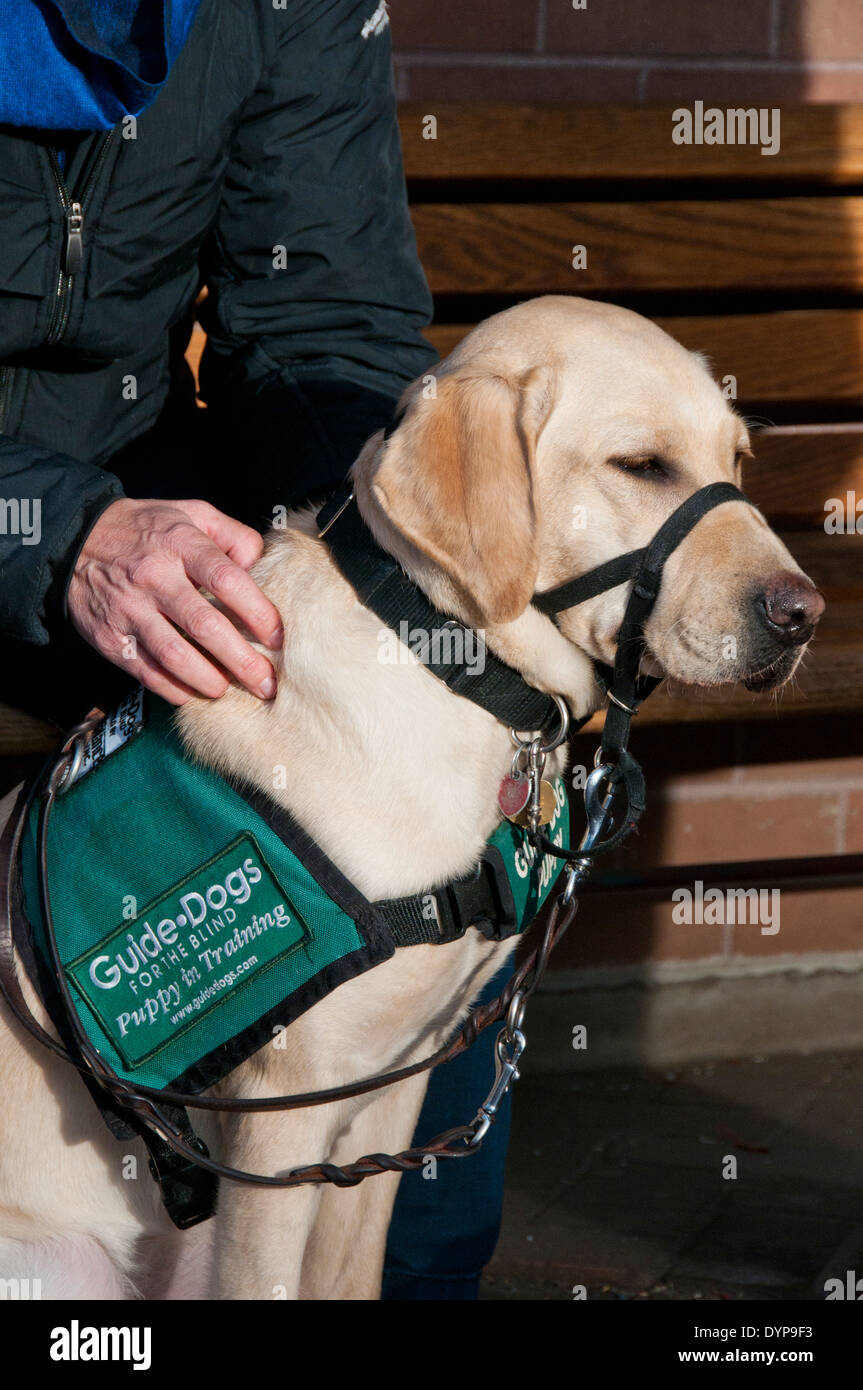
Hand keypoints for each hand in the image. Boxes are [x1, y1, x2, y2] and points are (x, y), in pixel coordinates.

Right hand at [68, 498, 282, 704]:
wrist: (77, 541)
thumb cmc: (148, 530)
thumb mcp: (192, 514)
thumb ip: (234, 535)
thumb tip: (263, 565)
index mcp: (181, 544)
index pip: (227, 580)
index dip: (258, 613)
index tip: (278, 638)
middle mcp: (155, 577)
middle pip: (205, 626)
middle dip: (242, 661)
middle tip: (266, 683)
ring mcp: (130, 609)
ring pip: (175, 655)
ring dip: (209, 681)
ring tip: (229, 690)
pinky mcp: (110, 637)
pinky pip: (147, 672)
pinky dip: (175, 690)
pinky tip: (194, 693)